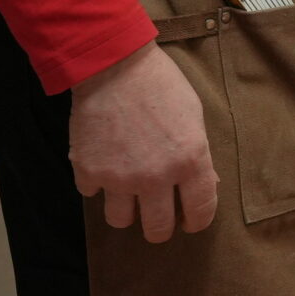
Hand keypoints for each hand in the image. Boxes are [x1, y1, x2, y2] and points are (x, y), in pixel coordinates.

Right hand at [71, 42, 216, 241]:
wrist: (115, 67)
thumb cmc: (161, 85)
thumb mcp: (194, 115)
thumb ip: (198, 153)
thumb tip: (206, 183)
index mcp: (189, 161)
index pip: (200, 210)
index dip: (197, 221)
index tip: (191, 223)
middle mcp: (155, 177)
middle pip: (157, 229)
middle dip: (160, 229)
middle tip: (158, 220)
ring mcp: (118, 178)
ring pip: (121, 221)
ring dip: (126, 211)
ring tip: (129, 194)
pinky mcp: (88, 172)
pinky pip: (92, 194)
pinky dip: (98, 184)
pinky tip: (104, 165)